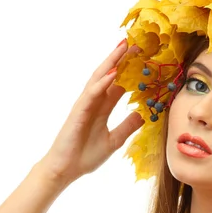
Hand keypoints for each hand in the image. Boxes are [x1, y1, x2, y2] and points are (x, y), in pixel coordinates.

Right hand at [37, 40, 143, 185]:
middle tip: (137, 42)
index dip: (131, 71)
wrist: (66, 169)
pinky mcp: (78, 111)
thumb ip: (128, 126)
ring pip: (99, 78)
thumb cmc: (85, 156)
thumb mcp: (114, 140)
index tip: (146, 58)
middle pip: (109, 75)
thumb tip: (145, 115)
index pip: (119, 84)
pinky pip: (92, 93)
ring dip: (112, 62)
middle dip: (122, 59)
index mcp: (102, 108)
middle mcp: (93, 102)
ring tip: (125, 47)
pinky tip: (113, 73)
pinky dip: (102, 83)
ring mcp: (85, 104)